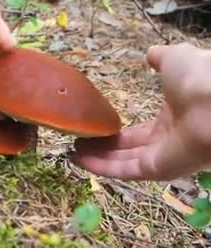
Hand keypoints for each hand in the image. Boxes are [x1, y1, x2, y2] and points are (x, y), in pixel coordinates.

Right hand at [70, 43, 210, 180]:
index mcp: (173, 116)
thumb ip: (161, 59)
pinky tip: (79, 159)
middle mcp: (167, 140)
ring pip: (123, 161)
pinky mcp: (156, 170)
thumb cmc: (198, 79)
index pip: (140, 131)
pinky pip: (125, 170)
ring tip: (73, 150)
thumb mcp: (176, 59)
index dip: (116, 131)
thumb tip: (150, 54)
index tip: (95, 127)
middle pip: (128, 148)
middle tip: (78, 141)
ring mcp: (162, 157)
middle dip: (102, 147)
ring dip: (97, 157)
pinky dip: (101, 167)